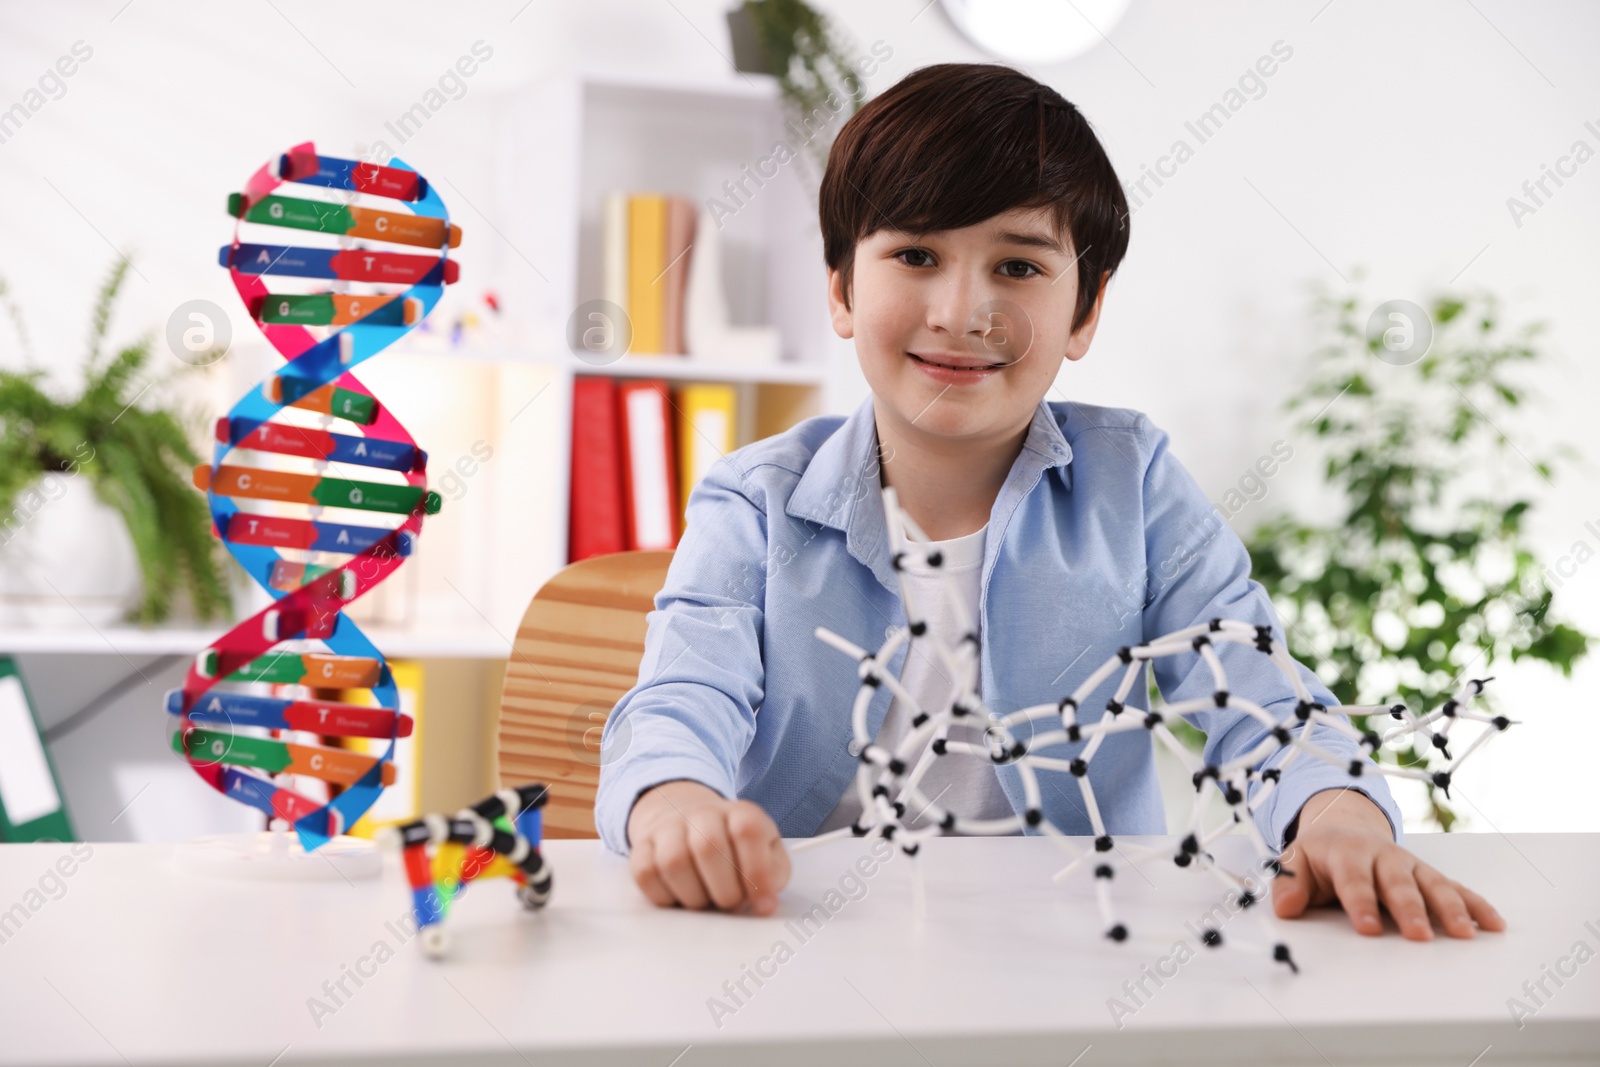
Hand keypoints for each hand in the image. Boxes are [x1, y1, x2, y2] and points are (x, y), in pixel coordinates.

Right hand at [625, 779, 790, 914]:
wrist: (689, 820)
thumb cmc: (734, 847)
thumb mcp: (766, 852)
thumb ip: (774, 874)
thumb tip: (766, 903)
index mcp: (741, 813)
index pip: (748, 832)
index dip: (757, 873)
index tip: (762, 905)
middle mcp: (703, 813)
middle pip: (707, 848)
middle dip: (723, 891)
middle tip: (730, 904)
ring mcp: (669, 827)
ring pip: (673, 862)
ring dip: (693, 896)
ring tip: (706, 901)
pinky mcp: (642, 846)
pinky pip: (646, 874)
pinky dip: (665, 897)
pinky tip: (681, 896)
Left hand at [1271, 787, 1505, 939]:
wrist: (1342, 827)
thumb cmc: (1319, 855)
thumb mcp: (1294, 862)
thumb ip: (1288, 884)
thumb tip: (1285, 908)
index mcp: (1347, 852)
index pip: (1354, 879)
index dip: (1360, 903)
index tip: (1368, 929)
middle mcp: (1383, 856)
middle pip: (1398, 883)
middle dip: (1410, 909)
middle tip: (1420, 936)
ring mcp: (1410, 865)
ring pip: (1433, 884)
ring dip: (1450, 908)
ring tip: (1465, 934)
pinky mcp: (1427, 875)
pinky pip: (1455, 888)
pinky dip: (1475, 904)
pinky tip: (1493, 924)